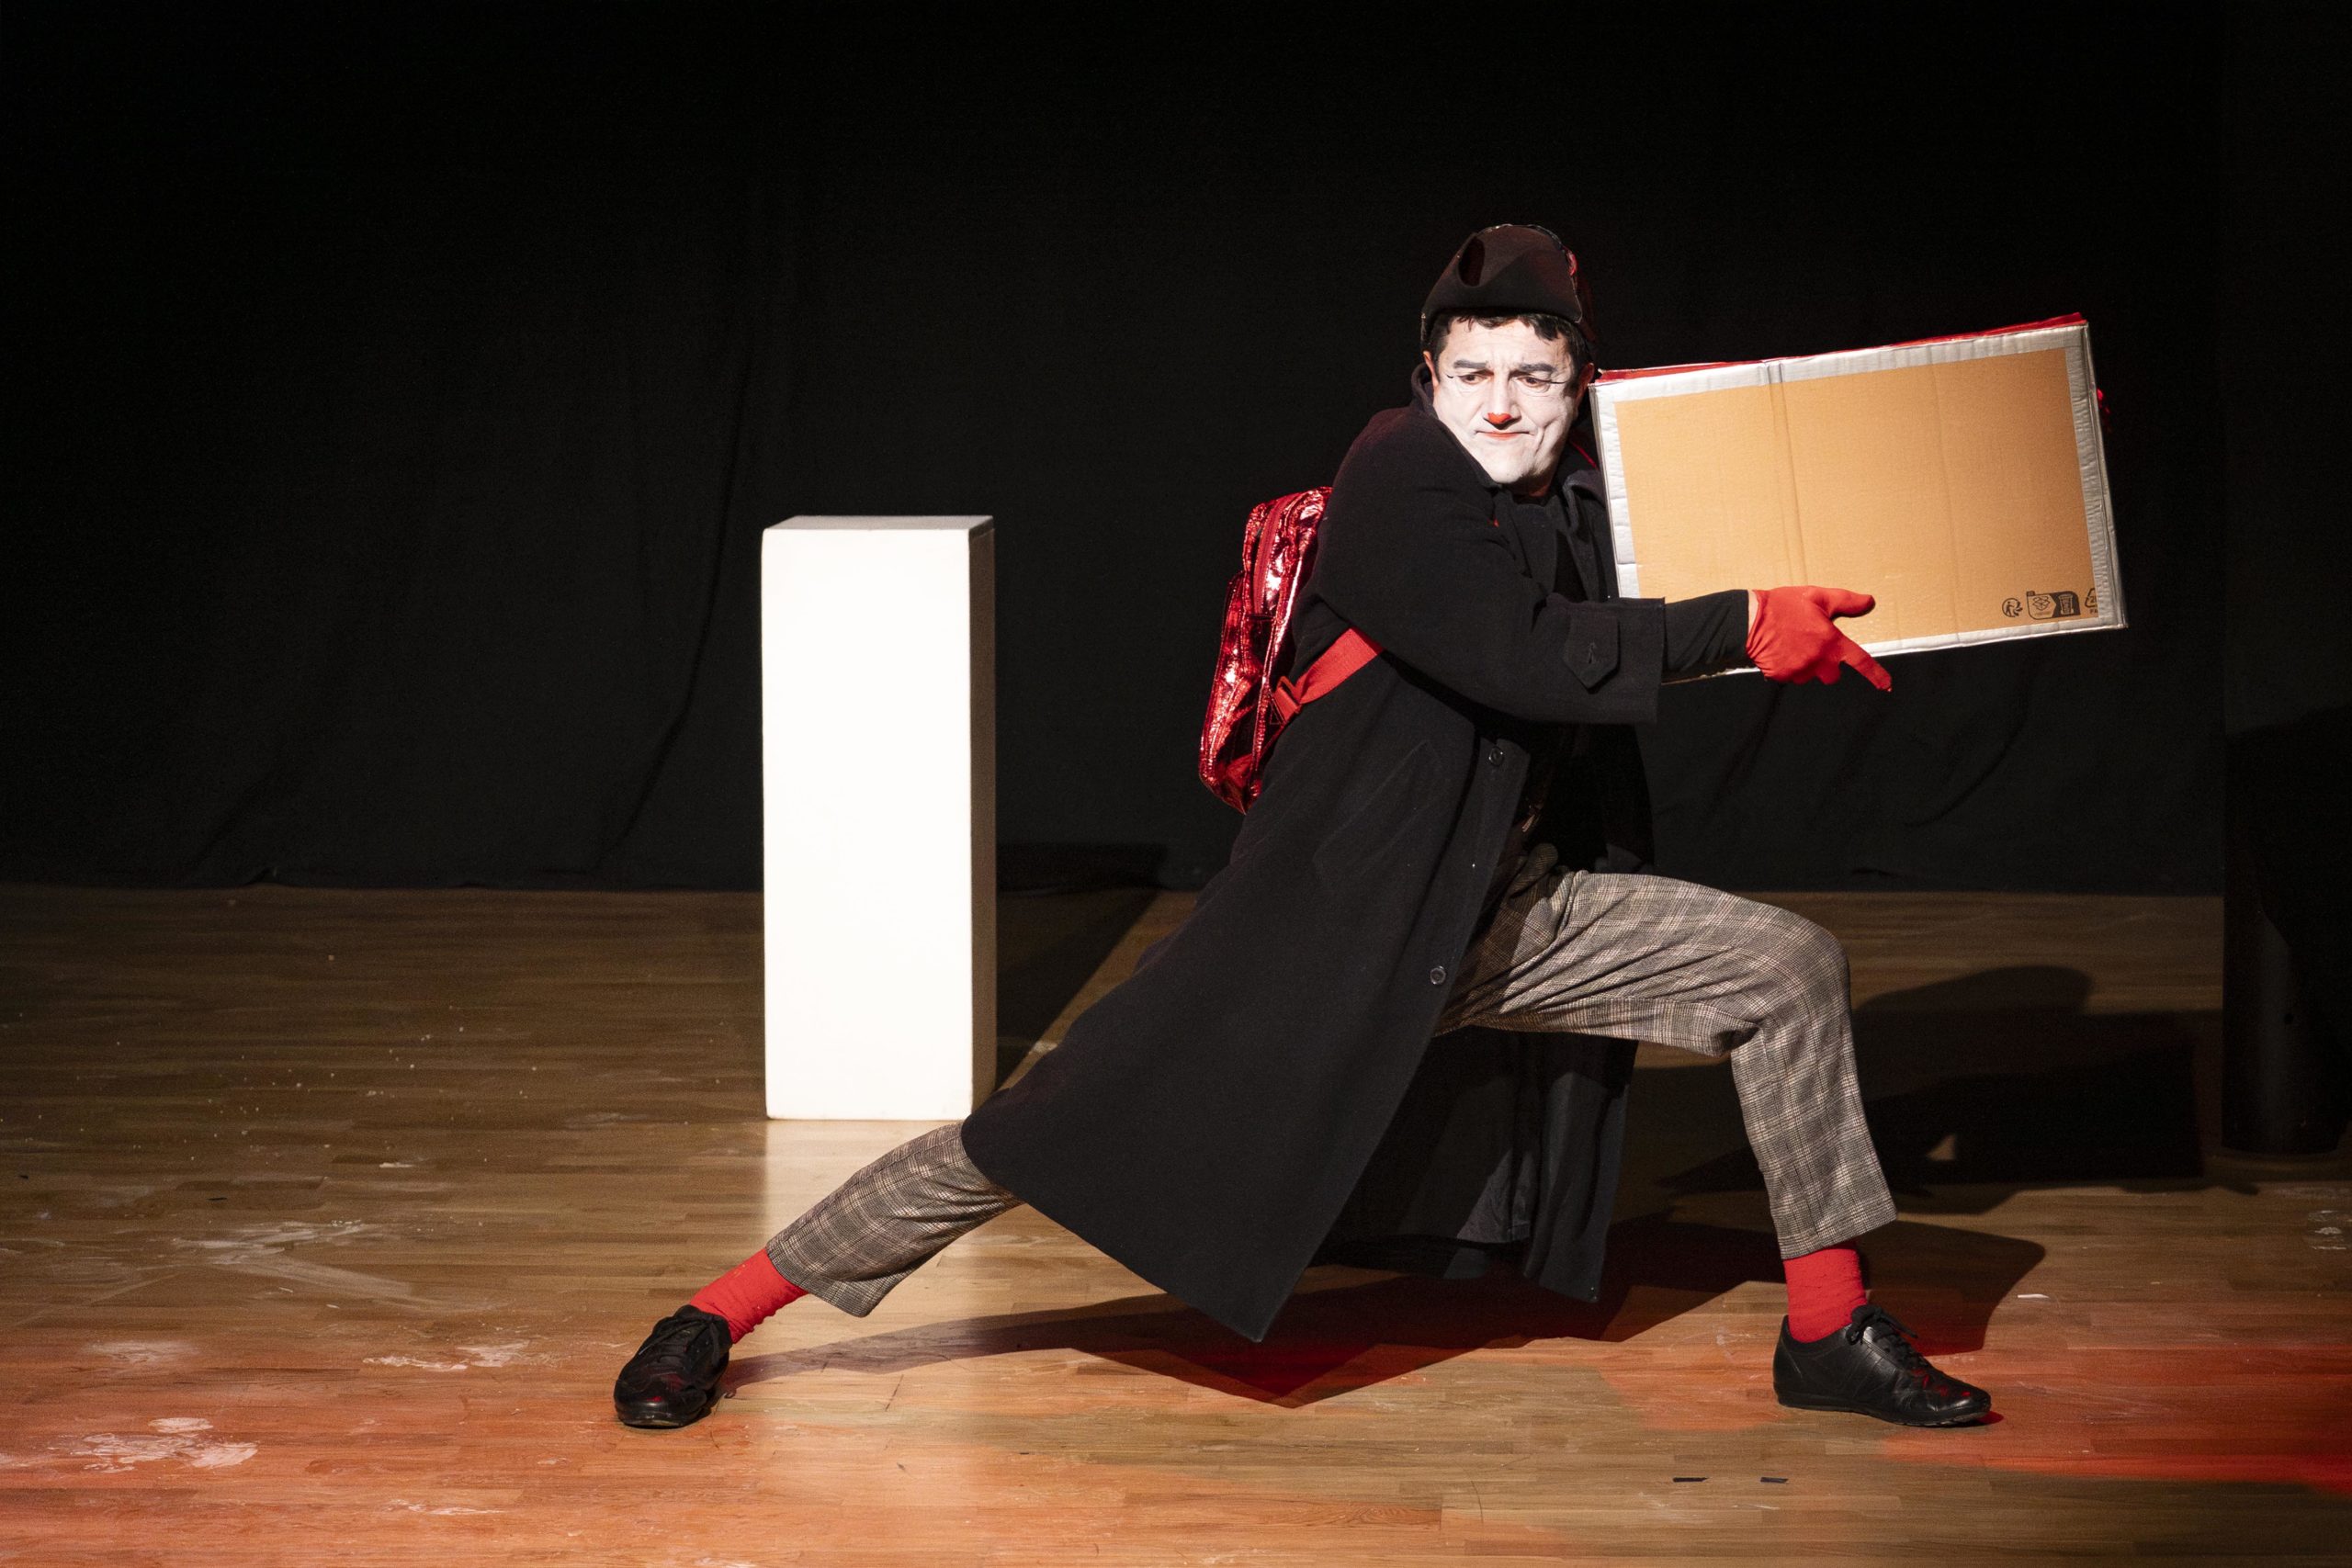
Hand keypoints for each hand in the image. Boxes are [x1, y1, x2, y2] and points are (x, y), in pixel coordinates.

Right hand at [1747, 586, 1890, 690]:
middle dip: (1827, 666)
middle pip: (1832, 675)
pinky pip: (1790, 677)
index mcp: (1831, 642)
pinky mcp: (1782, 676)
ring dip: (1806, 665)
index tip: (1886, 685)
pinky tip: (1779, 651)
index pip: (1860, 661)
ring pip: (1810, 676)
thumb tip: (1869, 602)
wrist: (1748, 620)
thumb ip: (1847, 602)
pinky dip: (1787, 667)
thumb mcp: (1818, 597)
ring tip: (1790, 645)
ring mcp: (1799, 670)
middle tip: (1812, 648)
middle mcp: (1818, 660)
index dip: (1876, 675)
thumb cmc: (1783, 606)